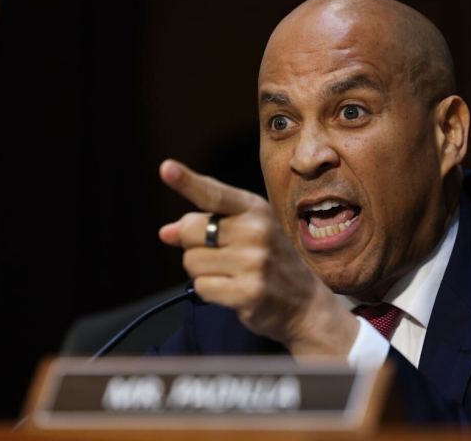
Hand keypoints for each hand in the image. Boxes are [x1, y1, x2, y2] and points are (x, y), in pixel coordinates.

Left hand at [158, 159, 358, 355]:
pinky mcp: (248, 292)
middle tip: (222, 254)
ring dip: (202, 271)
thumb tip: (166, 233)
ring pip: (191, 262)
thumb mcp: (244, 231)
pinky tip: (232, 290)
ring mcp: (255, 262)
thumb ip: (205, 226)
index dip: (187, 181)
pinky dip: (209, 291)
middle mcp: (257, 231)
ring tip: (232, 274)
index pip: (214, 194)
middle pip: (191, 230)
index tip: (166, 168)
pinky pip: (201, 287)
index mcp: (256, 209)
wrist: (304, 302)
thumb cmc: (267, 260)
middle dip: (194, 244)